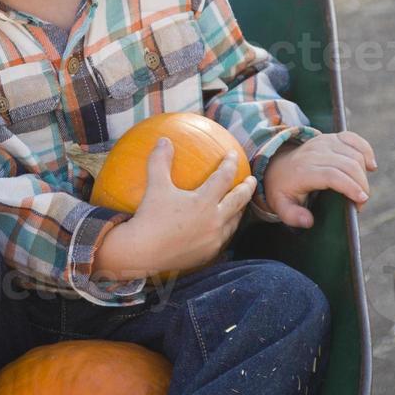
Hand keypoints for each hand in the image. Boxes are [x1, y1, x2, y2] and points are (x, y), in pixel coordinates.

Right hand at [94, 142, 256, 278]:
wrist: (142, 253)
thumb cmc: (149, 218)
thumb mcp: (155, 186)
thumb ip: (160, 161)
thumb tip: (163, 140)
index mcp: (204, 202)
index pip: (224, 178)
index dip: (230, 164)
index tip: (233, 155)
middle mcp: (214, 221)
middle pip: (238, 201)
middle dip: (247, 189)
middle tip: (251, 181)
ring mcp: (213, 240)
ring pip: (233, 223)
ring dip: (238, 211)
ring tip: (239, 205)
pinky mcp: (207, 254)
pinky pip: (222, 239)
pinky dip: (225, 229)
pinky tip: (220, 228)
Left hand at [263, 131, 376, 228]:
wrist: (277, 166)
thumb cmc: (283, 188)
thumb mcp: (280, 205)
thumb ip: (292, 215)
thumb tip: (308, 221)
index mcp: (303, 171)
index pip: (332, 175)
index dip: (350, 186)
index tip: (362, 199)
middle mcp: (314, 153)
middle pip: (347, 165)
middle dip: (361, 185)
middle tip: (361, 202)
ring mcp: (323, 142)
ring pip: (353, 154)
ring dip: (364, 173)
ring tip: (361, 190)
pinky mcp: (331, 138)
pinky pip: (353, 139)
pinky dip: (366, 150)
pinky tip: (370, 166)